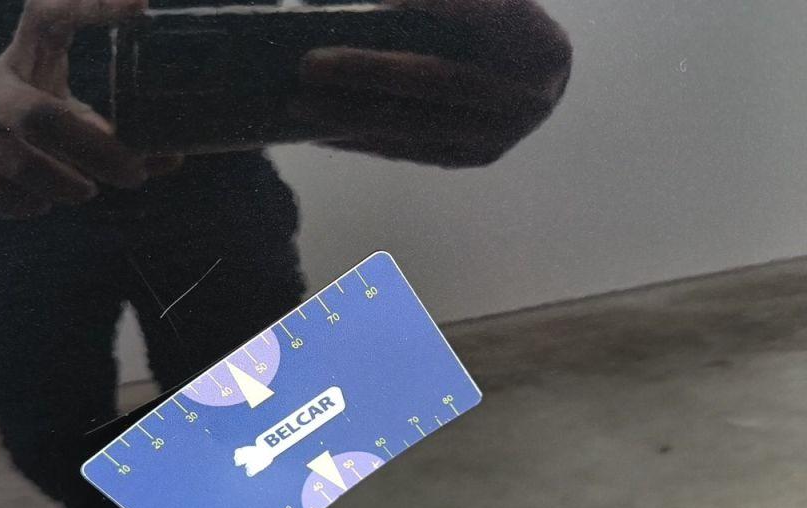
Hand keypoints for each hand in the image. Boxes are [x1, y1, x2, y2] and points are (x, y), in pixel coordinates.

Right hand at [0, 0, 181, 217]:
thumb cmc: (16, 140)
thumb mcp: (62, 124)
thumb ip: (110, 138)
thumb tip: (173, 155)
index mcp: (18, 61)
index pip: (50, 15)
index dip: (93, 5)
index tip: (141, 4)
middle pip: (39, 116)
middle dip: (93, 153)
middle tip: (130, 176)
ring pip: (16, 164)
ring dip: (61, 186)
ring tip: (78, 191)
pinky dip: (23, 207)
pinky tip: (34, 204)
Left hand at [292, 0, 571, 167]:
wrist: (534, 80)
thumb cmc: (496, 27)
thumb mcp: (483, 7)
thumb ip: (449, 6)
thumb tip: (382, 5)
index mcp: (540, 46)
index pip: (486, 16)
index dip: (442, 7)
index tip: (389, 1)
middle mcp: (527, 98)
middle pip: (438, 81)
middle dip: (369, 73)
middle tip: (309, 64)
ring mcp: (499, 137)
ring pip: (416, 125)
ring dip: (350, 117)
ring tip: (299, 104)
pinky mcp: (469, 159)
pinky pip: (406, 149)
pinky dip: (358, 139)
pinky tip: (317, 131)